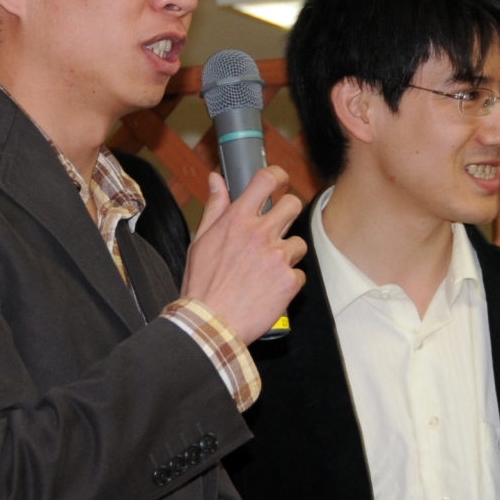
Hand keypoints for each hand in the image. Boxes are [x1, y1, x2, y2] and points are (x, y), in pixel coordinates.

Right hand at [180, 168, 305, 342]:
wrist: (211, 323)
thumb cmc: (202, 285)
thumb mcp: (200, 241)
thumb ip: (215, 208)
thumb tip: (217, 180)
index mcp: (237, 220)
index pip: (266, 180)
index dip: (278, 176)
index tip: (280, 181)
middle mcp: (260, 233)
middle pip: (292, 205)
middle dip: (288, 214)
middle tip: (277, 228)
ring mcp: (278, 256)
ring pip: (299, 243)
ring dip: (287, 254)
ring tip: (266, 271)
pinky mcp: (289, 280)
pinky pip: (299, 274)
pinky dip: (287, 282)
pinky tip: (269, 290)